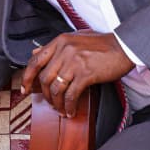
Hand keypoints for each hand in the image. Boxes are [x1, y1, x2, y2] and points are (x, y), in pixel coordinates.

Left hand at [19, 31, 133, 117]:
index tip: (24, 88)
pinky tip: (70, 111)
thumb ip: (55, 46)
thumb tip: (36, 53)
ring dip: (56, 103)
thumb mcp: (76, 38)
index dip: (27, 77)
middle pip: (44, 78)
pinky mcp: (86, 74)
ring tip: (60, 109)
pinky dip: (69, 106)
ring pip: (56, 88)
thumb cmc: (103, 44)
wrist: (125, 46)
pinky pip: (71, 95)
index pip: (36, 60)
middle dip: (44, 95)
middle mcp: (64, 50)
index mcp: (60, 41)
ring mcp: (74, 62)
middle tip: (49, 103)